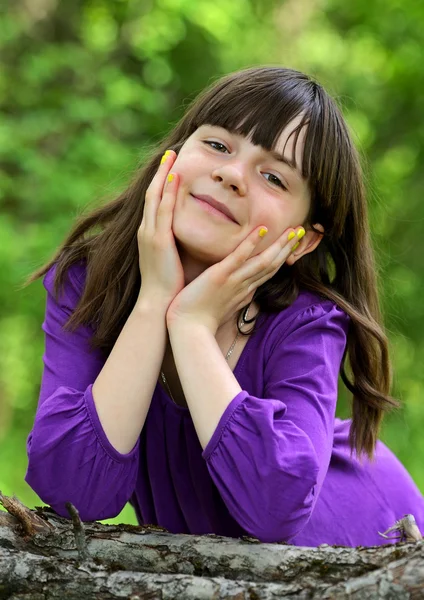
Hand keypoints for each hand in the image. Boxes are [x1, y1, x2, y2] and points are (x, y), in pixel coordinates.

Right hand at [137, 150, 184, 307]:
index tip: (170, 167)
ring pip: (155, 197)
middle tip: (170, 153)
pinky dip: (167, 193)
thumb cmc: (167, 285)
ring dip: (163, 175)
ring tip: (171, 156)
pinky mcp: (158, 241)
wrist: (157, 303)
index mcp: (150, 235)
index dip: (161, 183)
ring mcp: (150, 234)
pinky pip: (163, 210)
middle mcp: (146, 231)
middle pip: (152, 194)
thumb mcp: (169, 260)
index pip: (155, 203)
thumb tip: (186, 238)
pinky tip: (174, 177)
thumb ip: (174, 245)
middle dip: (160, 172)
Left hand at [165, 225, 304, 333]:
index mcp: (245, 291)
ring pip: (264, 261)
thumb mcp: (224, 304)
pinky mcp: (221, 276)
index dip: (282, 257)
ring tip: (293, 229)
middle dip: (288, 248)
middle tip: (301, 230)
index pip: (268, 271)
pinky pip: (239, 257)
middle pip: (272, 265)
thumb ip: (236, 294)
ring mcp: (234, 280)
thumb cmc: (201, 317)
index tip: (293, 244)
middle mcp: (245, 285)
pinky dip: (251, 244)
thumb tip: (245, 291)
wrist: (189, 329)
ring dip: (279, 245)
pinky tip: (261, 229)